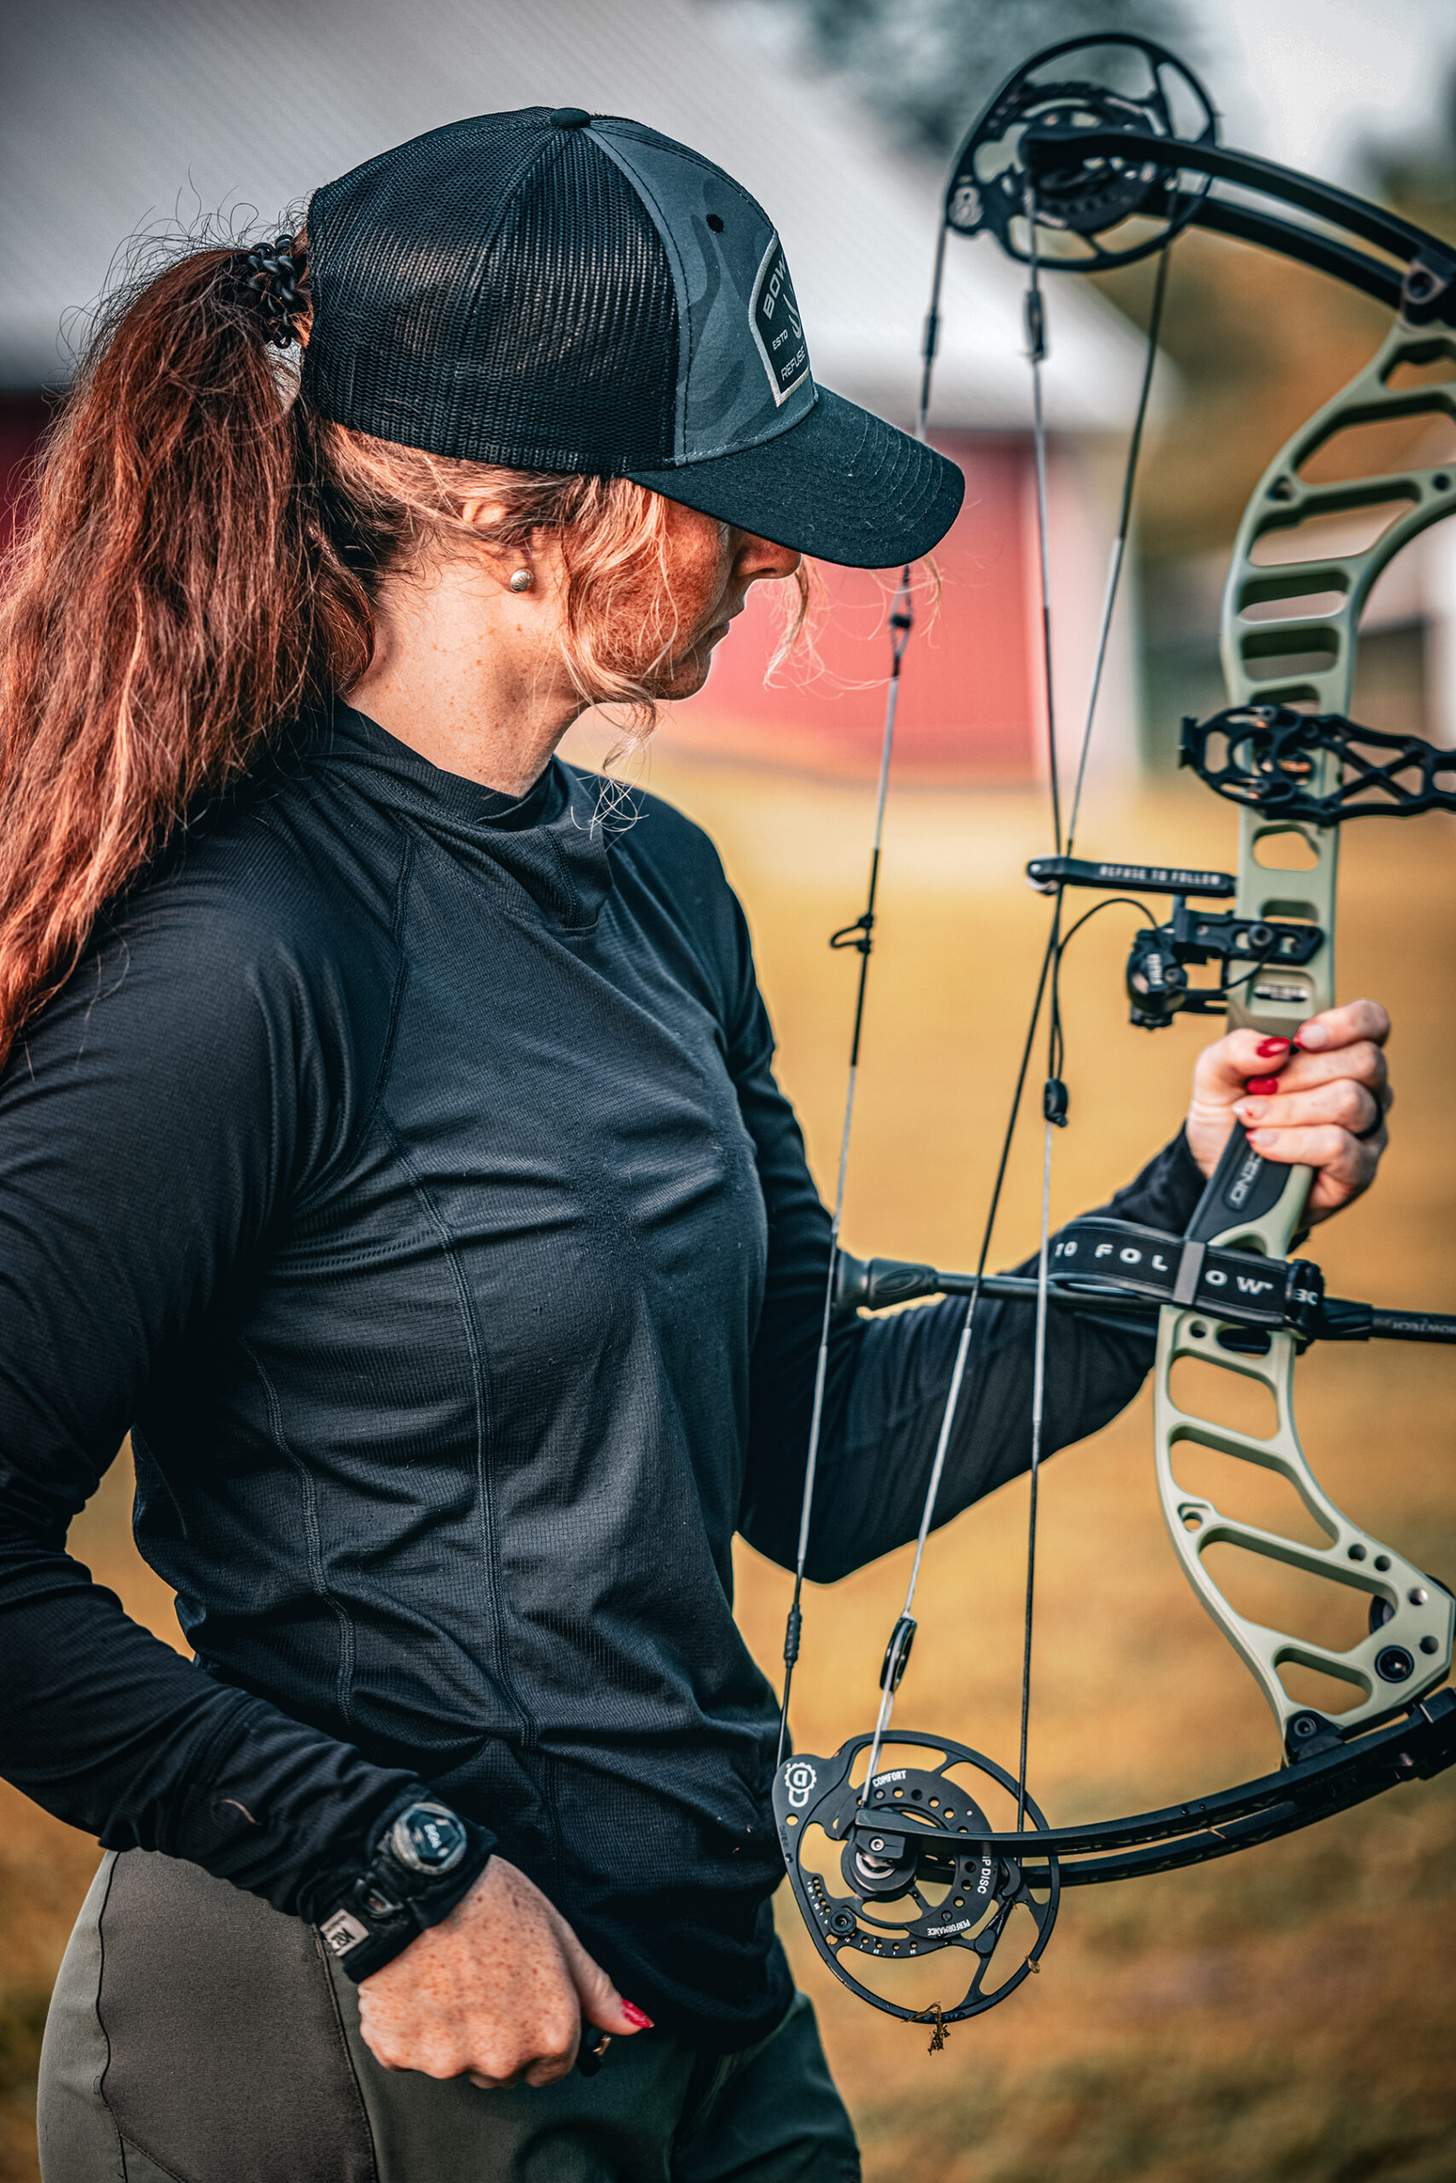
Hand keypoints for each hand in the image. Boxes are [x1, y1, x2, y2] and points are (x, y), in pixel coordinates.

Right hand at [354, 1854, 651, 2089]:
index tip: (520, 1999)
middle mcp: (502, 2059)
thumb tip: (633, 2024)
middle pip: (504, 2070)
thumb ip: (595, 1990)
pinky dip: (411, 2029)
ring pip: (457, 2064)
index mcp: (549, 2033)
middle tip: (482, 1981)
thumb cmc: (492, 1900)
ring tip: (446, 1978)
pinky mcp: (399, 2053)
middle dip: (496, 2037)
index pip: (553, 2066)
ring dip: (453, 2036)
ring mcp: (448, 2061)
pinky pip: (410, 2055)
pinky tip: (415, 1985)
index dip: (538, 2030)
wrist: (420, 1883)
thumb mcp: (558, 1934)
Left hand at [1183, 998, 1391, 1223]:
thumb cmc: (1228, 1117)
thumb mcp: (1215, 1075)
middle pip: (1365, 1060)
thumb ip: (1236, 1049)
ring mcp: (1366, 1130)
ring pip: (1349, 1101)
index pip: (1372, 1022)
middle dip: (1300, 1072)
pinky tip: (1263, 1143)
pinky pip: (1338, 1145)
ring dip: (1288, 1109)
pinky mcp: (1358, 1170)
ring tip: (1252, 1119)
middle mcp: (1364, 1088)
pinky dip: (1292, 1142)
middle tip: (1259, 1087)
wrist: (1215, 1171)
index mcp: (1338, 1053)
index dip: (1345, 1023)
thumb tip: (1273, 1045)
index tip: (1301, 1037)